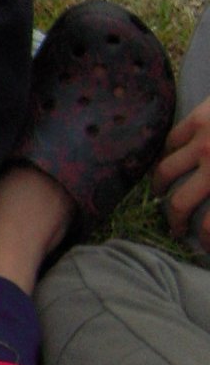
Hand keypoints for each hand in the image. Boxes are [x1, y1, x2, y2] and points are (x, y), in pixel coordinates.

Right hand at [153, 94, 209, 250]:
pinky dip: (167, 152)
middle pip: (180, 204)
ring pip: (166, 171)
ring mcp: (203, 142)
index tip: (205, 246)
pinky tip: (170, 158)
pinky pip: (172, 141)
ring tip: (160, 193)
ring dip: (160, 187)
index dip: (206, 242)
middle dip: (175, 221)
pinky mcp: (198, 118)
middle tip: (176, 228)